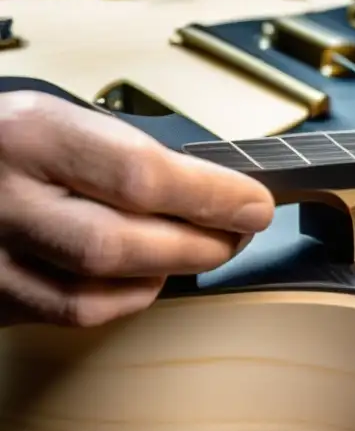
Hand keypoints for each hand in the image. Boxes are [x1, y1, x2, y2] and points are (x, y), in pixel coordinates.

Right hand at [0, 91, 274, 327]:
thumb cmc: (3, 143)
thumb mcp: (52, 116)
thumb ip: (120, 149)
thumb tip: (214, 185)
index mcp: (27, 133)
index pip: (139, 172)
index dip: (212, 196)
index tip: (255, 203)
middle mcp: (1, 197)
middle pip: (118, 243)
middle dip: (198, 244)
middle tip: (237, 232)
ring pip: (95, 291)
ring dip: (165, 274)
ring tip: (197, 248)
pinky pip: (71, 314)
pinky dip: (124, 299)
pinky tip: (144, 276)